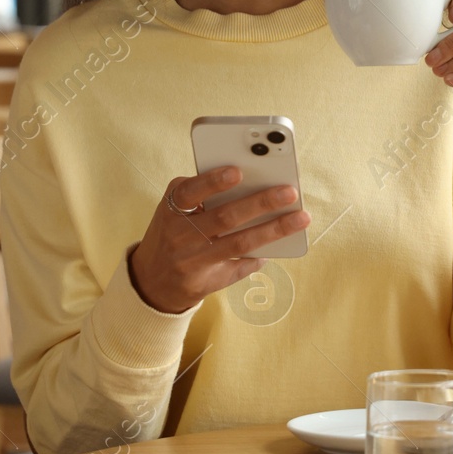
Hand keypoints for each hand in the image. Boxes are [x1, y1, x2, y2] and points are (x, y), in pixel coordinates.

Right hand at [128, 167, 310, 313]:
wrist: (151, 281)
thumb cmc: (174, 232)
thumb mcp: (176, 210)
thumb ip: (204, 196)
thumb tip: (255, 185)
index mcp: (172, 209)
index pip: (190, 192)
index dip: (213, 182)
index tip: (238, 171)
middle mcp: (180, 235)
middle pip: (224, 217)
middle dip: (260, 203)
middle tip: (289, 192)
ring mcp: (193, 260)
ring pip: (239, 243)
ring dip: (273, 230)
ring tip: (301, 218)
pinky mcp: (206, 282)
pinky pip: (240, 267)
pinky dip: (260, 257)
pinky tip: (278, 248)